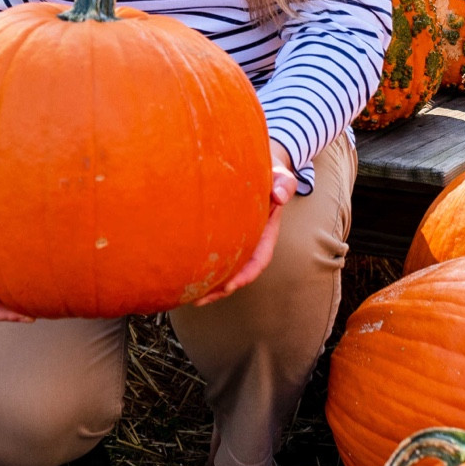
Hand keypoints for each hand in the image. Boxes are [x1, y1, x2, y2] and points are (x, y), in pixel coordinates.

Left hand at [191, 145, 298, 306]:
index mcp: (265, 233)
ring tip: (184, 295)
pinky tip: (182, 272)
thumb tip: (280, 194)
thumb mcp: (280, 176)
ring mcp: (236, 238)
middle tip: (197, 299)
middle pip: (236, 271)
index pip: (257, 260)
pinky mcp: (222, 233)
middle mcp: (250, 241)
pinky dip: (200, 265)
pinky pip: (212, 253)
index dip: (244, 275)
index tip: (229, 286)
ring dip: (207, 283)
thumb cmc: (270, 172)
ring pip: (223, 267)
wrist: (260, 165)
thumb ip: (283, 183)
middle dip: (219, 288)